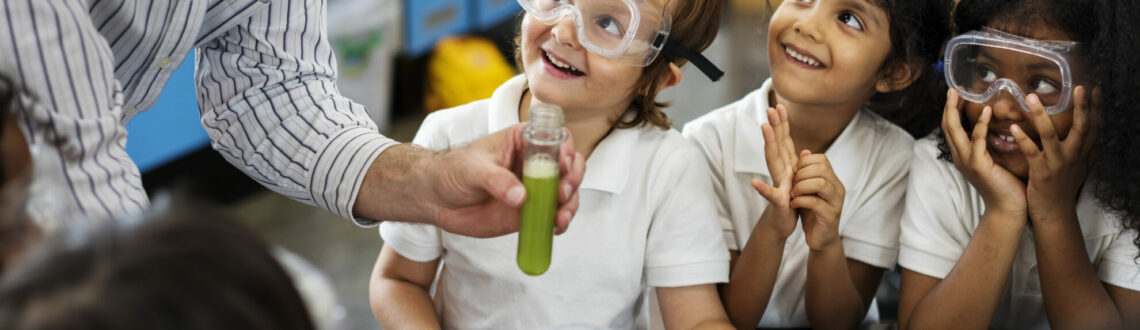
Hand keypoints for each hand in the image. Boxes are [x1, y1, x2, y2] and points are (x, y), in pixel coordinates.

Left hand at [428, 123, 585, 237]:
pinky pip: (552, 215)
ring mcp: (534, 188)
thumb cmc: (452, 171)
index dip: (566, 149)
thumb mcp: (472, 169)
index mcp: (523, 141)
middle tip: (562, 194)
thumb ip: (496, 180)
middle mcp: (534, 163)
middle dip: (573, 180)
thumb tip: (521, 197)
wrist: (435, 199)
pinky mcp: (529, 211)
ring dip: (570, 204)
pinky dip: (559, 222)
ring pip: (565, 193)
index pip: (555, 138)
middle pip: (569, 166)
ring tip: (560, 218)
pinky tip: (555, 227)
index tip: (563, 165)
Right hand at [751, 105, 798, 239]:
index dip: (783, 124)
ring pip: (773, 162)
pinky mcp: (778, 201)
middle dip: (774, 127)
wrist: (781, 224)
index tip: (780, 106)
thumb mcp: (798, 181)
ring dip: (769, 145)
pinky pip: (770, 194)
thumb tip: (806, 150)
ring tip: (765, 129)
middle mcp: (780, 172)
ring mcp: (778, 184)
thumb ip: (798, 165)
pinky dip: (762, 188)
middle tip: (770, 109)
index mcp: (787, 167)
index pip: (785, 141)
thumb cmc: (790, 202)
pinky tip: (754, 182)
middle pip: (776, 146)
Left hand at [791, 150, 844, 250]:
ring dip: (801, 187)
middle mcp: (837, 188)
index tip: (794, 172)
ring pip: (820, 184)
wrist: (819, 237)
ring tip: (792, 194)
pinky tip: (793, 204)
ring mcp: (836, 202)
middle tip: (792, 184)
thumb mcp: (806, 189)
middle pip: (822, 169)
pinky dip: (801, 201)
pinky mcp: (830, 216)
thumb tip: (804, 151)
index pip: (822, 159)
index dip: (804, 162)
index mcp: (832, 179)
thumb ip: (805, 172)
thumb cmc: (812, 211)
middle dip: (801, 174)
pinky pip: (816, 203)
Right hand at [942, 89, 1026, 217]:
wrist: (1009, 209)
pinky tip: (987, 110)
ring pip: (955, 130)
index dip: (951, 111)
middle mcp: (960, 157)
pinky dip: (980, 124)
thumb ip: (992, 146)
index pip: (952, 129)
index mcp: (963, 156)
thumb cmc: (1006, 186)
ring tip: (961, 94)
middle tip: (953, 88)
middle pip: (947, 126)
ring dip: (956, 110)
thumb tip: (1000, 128)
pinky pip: (977, 140)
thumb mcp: (995, 162)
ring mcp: (967, 161)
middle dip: (949, 106)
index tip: (956, 94)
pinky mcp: (978, 165)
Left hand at [1013, 88, 1096, 225]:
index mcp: (1083, 154)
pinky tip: (1014, 128)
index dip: (1096, 108)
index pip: (1093, 127)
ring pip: (1050, 135)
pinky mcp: (1041, 173)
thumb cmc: (1064, 188)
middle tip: (1080, 88)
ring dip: (1040, 115)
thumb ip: (1088, 151)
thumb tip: (1097, 136)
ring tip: (1031, 97)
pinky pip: (1031, 153)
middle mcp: (1074, 156)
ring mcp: (1057, 164)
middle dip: (1082, 107)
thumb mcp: (1081, 168)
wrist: (1054, 213)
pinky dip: (1023, 139)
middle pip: (1081, 128)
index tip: (1096, 89)